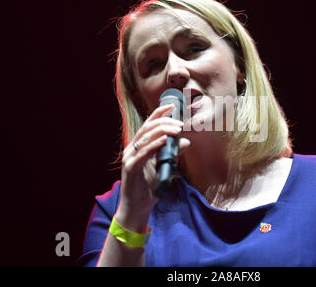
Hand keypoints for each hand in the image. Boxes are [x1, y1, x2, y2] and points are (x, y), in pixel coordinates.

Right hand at [115, 103, 189, 231]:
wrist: (137, 209)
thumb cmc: (148, 189)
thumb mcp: (164, 168)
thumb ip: (173, 154)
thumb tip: (186, 141)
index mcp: (139, 147)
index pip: (148, 125)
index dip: (159, 113)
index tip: (172, 106)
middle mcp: (132, 149)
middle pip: (147, 128)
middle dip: (164, 121)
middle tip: (180, 122)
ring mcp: (130, 158)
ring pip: (145, 137)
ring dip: (162, 130)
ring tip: (176, 128)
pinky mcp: (130, 168)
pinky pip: (143, 153)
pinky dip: (154, 145)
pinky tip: (164, 140)